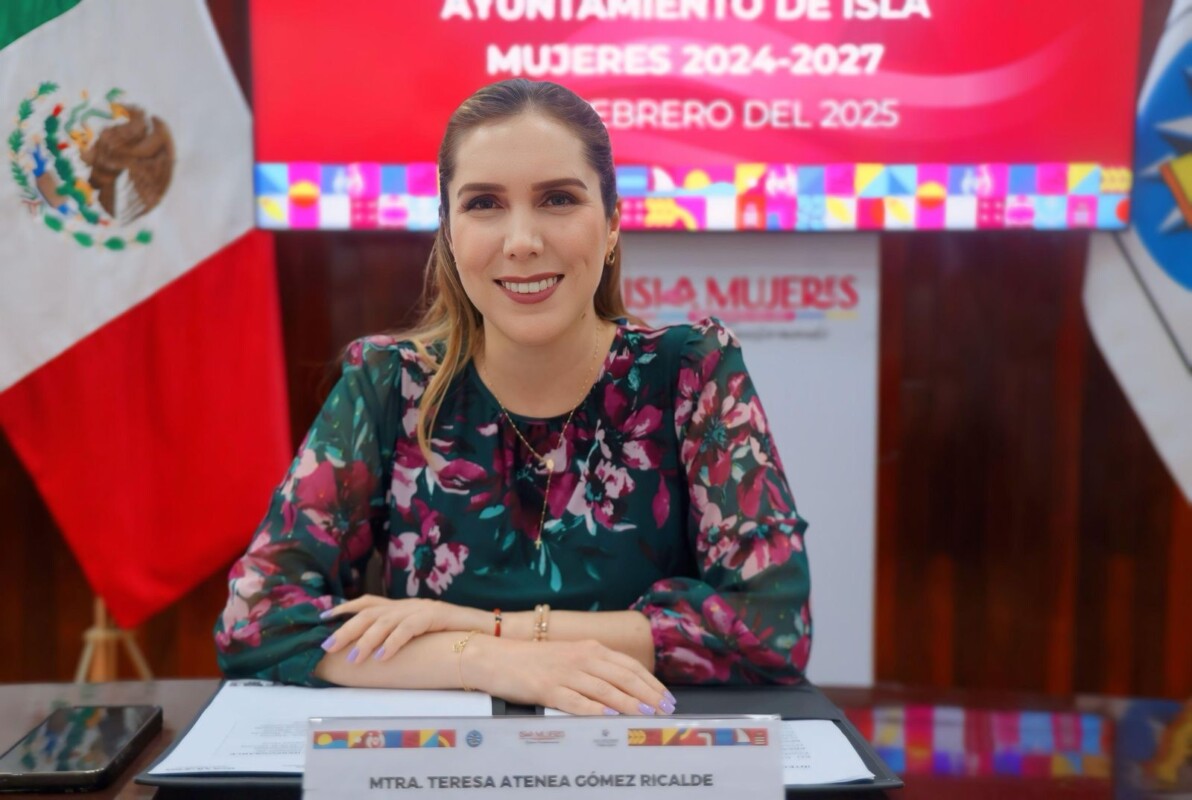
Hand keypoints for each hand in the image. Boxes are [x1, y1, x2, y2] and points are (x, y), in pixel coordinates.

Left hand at [321, 596, 481, 663]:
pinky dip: (393, 643)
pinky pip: (409, 629)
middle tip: (328, 646)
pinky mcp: (434, 616)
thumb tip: (371, 649)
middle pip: (369, 613)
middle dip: (346, 629)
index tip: (323, 619)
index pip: (367, 602)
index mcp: (402, 606)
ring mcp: (420, 608)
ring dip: (366, 641)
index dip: (344, 608)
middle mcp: (407, 604)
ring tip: (352, 658)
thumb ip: (398, 634)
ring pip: (385, 622)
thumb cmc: (451, 634)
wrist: (485, 627)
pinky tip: (382, 657)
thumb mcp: (419, 631)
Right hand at [474, 637, 675, 716]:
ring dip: (629, 703)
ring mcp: (565, 674)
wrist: (498, 658)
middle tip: (665, 710)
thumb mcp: (571, 657)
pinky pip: (577, 701)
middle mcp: (581, 658)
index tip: (666, 698)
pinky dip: (596, 710)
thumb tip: (626, 686)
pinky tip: (610, 717)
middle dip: (648, 695)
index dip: (651, 682)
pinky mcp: (548, 689)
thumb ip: (596, 667)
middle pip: (623, 677)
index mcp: (590, 648)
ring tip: (647, 715)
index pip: (629, 666)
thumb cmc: (536, 661)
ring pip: (605, 690)